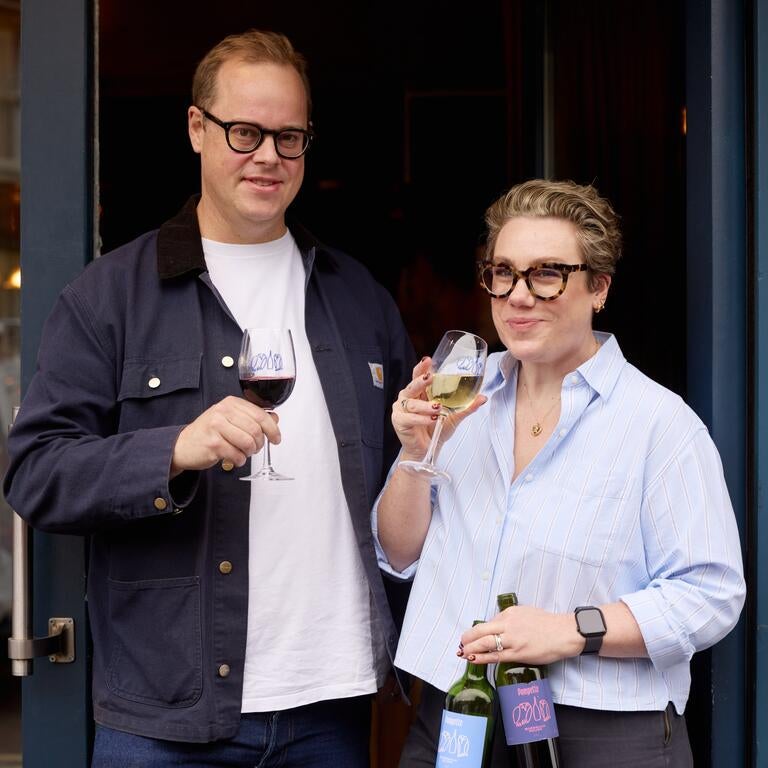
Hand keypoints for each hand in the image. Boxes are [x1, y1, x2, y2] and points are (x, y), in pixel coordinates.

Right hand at [170, 396, 280, 476]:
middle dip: (259, 444)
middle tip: (255, 449)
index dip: (272, 429)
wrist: (182, 445)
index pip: (260, 415)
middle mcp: (222, 411)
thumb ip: (252, 417)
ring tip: (243, 453)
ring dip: (249, 453)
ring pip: (248, 443)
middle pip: (256, 430)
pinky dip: (239, 460)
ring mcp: (216, 427)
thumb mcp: (231, 419)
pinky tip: (234, 458)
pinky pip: (237, 455)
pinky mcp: (212, 443)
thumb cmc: (209, 432)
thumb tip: (274, 418)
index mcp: (230, 403)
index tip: (276, 439)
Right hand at [392, 357, 485, 459]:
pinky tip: (429, 419)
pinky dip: (420, 418)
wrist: (427, 450)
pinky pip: (409, 417)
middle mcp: (409, 398)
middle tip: (430, 377)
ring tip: (437, 408)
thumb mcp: (454, 416)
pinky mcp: (399, 421)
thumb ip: (467, 406)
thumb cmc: (436, 429)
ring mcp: (402, 409)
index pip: (419, 375)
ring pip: (412, 403)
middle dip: (421, 380)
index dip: (422, 367)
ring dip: (425, 406)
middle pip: (412, 385)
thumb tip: (483, 398)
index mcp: (420, 393)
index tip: (428, 360)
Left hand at [457, 605, 582, 665]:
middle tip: (461, 644)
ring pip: (486, 644)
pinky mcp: (518, 654)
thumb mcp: (525, 613)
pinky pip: (496, 656)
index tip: (471, 636)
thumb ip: (510, 619)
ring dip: (471, 648)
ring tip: (462, 653)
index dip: (477, 631)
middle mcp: (508, 625)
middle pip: (481, 631)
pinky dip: (482, 657)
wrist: (563, 633)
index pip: (488, 622)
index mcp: (510, 613)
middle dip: (468, 638)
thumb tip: (498, 626)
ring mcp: (512, 640)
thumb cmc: (547, 623)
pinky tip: (474, 659)